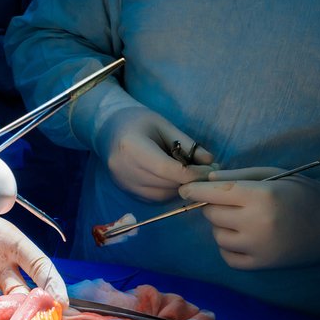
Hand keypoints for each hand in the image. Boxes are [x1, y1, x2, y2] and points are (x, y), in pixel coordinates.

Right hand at [94, 106, 213, 201]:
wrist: (109, 130)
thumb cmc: (139, 122)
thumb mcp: (165, 125)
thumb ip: (188, 144)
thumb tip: (211, 163)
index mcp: (131, 146)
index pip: (165, 168)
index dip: (191, 174)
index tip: (210, 171)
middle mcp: (124, 169)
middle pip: (164, 184)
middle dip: (189, 181)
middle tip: (206, 172)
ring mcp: (123, 182)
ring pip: (161, 195)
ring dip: (180, 188)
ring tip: (190, 174)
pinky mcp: (125, 191)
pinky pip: (153, 198)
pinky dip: (168, 192)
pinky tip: (174, 180)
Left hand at [178, 167, 319, 268]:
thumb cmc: (305, 194)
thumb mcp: (274, 175)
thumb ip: (238, 177)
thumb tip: (205, 181)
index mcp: (261, 196)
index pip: (214, 193)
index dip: (195, 190)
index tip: (184, 189)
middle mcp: (256, 223)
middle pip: (212, 214)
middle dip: (215, 206)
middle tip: (233, 203)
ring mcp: (257, 247)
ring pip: (217, 235)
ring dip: (223, 226)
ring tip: (243, 219)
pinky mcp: (260, 265)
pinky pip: (227, 255)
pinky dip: (229, 246)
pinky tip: (245, 237)